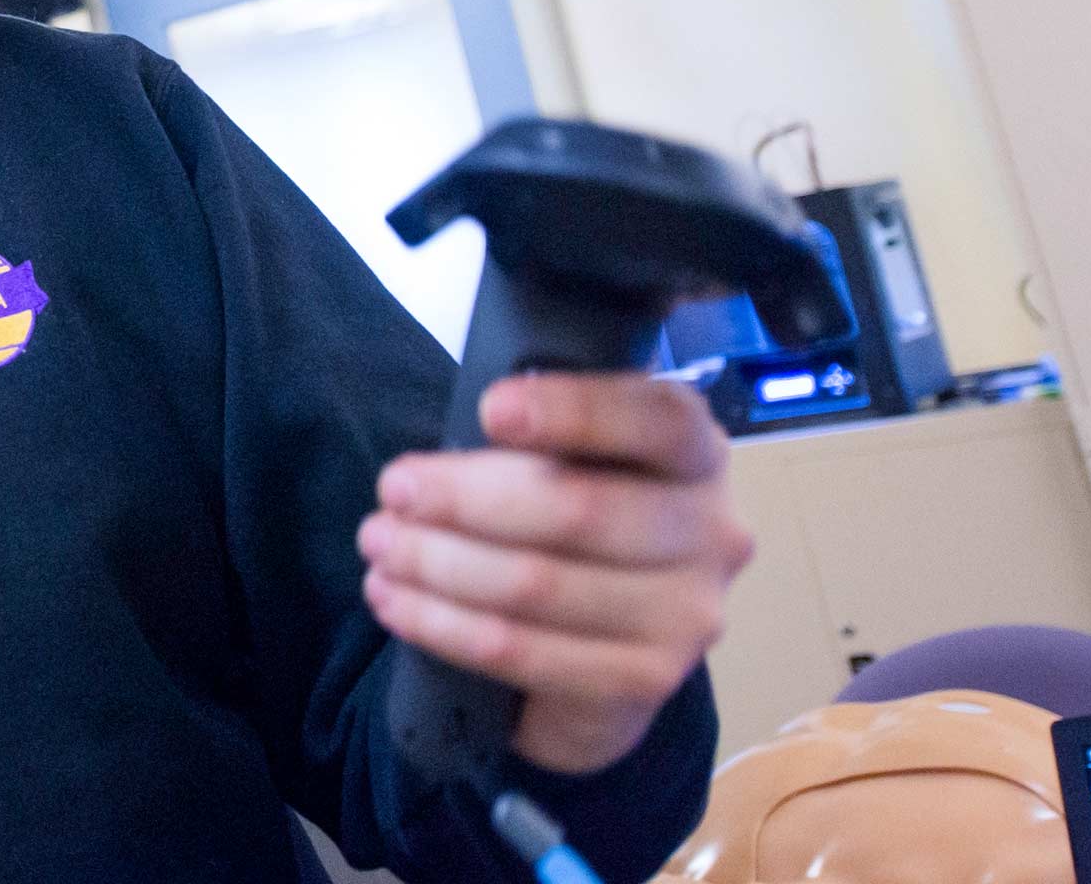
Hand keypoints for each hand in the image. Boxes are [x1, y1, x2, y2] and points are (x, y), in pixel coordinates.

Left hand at [357, 373, 751, 775]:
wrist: (604, 640)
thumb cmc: (572, 516)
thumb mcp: (569, 458)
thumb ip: (537, 439)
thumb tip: (438, 466)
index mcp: (696, 452)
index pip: (654, 419)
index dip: (573, 412)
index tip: (489, 410)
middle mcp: (711, 532)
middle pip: (577, 509)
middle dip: (463, 498)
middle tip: (392, 490)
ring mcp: (687, 616)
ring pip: (538, 585)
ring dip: (437, 564)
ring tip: (378, 545)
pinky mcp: (646, 682)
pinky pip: (524, 653)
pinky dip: (444, 626)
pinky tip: (395, 602)